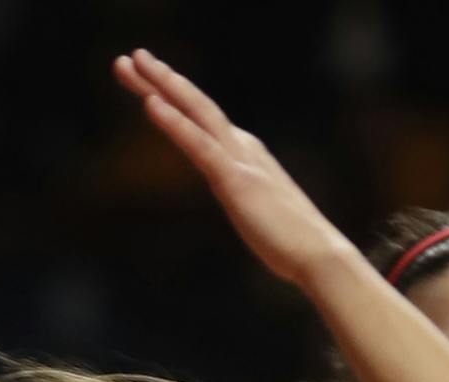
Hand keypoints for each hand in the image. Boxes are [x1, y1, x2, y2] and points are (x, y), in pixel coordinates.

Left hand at [113, 48, 354, 288]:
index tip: (146, 83)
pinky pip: (198, 144)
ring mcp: (240, 159)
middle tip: (128, 57)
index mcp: (246, 155)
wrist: (320, 256)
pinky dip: (174, 121)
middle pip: (195, 103)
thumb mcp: (260, 213)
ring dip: (161, 84)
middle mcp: (243, 147)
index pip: (203, 119)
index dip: (173, 97)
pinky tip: (150, 102)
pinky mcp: (236, 179)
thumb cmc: (291, 243)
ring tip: (130, 62)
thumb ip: (245, 198)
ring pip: (195, 111)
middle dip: (160, 79)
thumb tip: (242, 204)